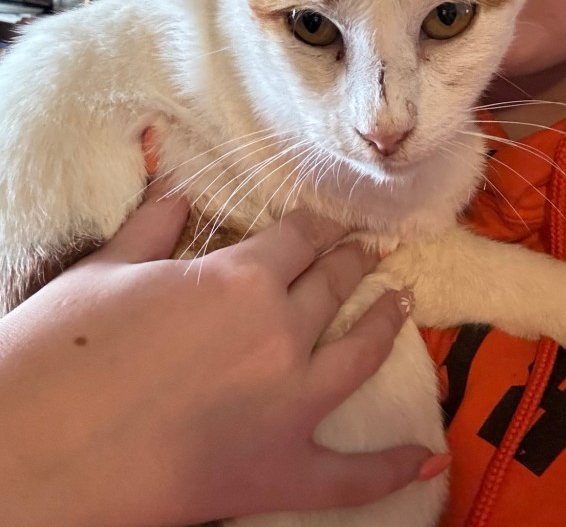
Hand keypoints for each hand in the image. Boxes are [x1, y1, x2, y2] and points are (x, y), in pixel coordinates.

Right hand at [0, 180, 442, 526]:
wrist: (36, 454)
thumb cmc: (63, 353)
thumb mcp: (107, 271)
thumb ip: (155, 225)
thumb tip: (181, 189)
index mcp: (242, 278)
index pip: (298, 238)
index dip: (316, 225)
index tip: (326, 221)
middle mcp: (282, 333)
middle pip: (334, 284)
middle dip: (352, 262)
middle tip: (369, 250)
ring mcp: (289, 405)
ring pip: (359, 352)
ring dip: (386, 322)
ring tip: (404, 301)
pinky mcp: (279, 471)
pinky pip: (350, 476)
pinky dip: (390, 468)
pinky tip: (426, 458)